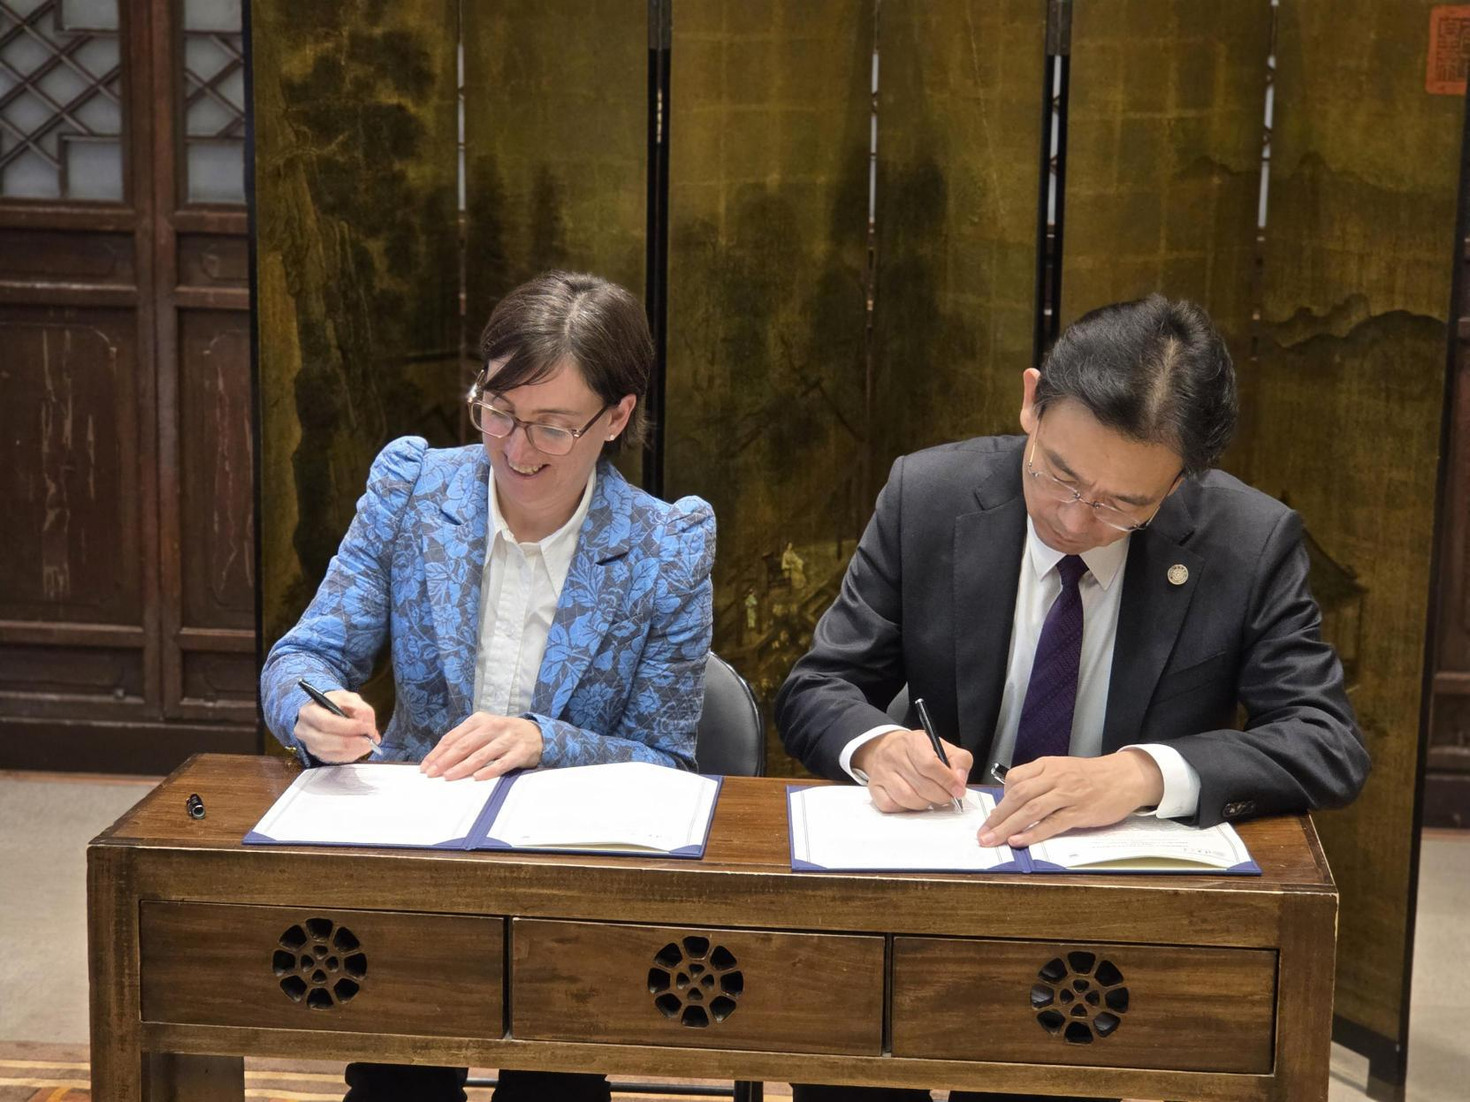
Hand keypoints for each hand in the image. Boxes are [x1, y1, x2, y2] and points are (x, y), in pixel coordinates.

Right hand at [293, 690, 378, 762]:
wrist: (323, 710)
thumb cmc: (335, 703)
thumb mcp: (348, 698)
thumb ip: (360, 708)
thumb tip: (368, 725)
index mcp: (309, 712)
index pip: (327, 723)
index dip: (349, 727)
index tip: (367, 728)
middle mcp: (305, 730)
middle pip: (326, 741)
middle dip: (352, 742)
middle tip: (369, 740)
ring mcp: (309, 744)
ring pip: (330, 753)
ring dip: (353, 750)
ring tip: (368, 744)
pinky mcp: (317, 754)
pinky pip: (334, 759)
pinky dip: (350, 755)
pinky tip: (360, 749)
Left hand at [420, 713, 543, 780]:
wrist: (536, 733)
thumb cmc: (503, 735)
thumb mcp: (484, 730)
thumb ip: (465, 741)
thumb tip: (439, 760)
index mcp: (479, 720)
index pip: (453, 737)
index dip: (437, 753)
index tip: (425, 767)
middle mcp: (493, 727)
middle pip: (464, 745)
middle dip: (445, 761)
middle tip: (432, 774)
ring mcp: (507, 739)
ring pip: (481, 754)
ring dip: (462, 767)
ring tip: (449, 777)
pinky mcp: (520, 752)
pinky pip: (502, 763)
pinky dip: (489, 771)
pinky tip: (477, 778)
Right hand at [852, 728, 972, 811]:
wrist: (889, 747)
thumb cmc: (919, 751)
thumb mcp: (943, 747)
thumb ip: (959, 761)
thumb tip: (960, 782)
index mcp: (914, 742)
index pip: (930, 765)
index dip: (947, 781)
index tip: (958, 790)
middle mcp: (894, 755)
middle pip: (921, 785)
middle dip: (940, 796)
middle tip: (947, 796)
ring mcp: (882, 772)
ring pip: (907, 798)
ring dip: (924, 803)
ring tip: (929, 797)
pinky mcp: (874, 787)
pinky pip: (890, 805)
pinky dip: (905, 808)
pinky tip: (912, 800)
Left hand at [978, 749, 1164, 847]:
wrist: (1125, 777)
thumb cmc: (1092, 776)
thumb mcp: (1062, 769)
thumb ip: (1040, 781)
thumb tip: (1014, 800)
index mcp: (1047, 766)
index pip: (1015, 779)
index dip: (1000, 798)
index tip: (993, 815)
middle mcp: (1054, 778)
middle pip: (1018, 796)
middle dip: (997, 816)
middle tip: (982, 834)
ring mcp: (1067, 795)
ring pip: (1031, 810)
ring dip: (1008, 827)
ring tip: (993, 840)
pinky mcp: (1079, 812)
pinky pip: (1052, 823)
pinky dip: (1033, 832)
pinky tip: (1019, 841)